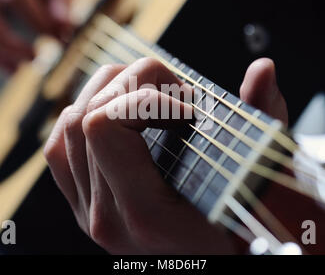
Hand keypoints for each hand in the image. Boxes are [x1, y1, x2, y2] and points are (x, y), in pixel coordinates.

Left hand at [44, 57, 287, 253]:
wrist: (216, 265)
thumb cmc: (242, 232)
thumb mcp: (261, 182)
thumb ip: (263, 119)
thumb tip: (262, 70)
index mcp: (149, 216)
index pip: (105, 126)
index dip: (147, 97)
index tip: (188, 107)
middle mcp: (108, 218)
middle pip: (87, 115)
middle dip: (134, 83)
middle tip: (176, 93)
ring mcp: (91, 213)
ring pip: (68, 125)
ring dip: (109, 92)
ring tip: (150, 94)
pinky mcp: (85, 206)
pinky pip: (61, 149)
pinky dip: (85, 116)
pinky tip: (120, 113)